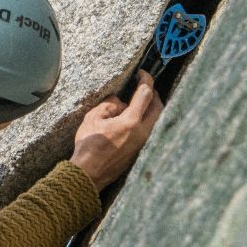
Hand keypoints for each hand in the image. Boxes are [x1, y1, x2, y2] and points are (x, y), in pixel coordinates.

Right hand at [70, 70, 161, 189]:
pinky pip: (149, 131)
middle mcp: (142, 132)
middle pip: (158, 107)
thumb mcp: (93, 118)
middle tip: (142, 87)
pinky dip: (145, 120)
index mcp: (131, 122)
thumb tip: (119, 102)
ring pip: (156, 120)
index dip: (146, 79)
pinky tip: (131, 120)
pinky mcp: (140, 151)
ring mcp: (143, 143)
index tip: (142, 73)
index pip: (146, 94)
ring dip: (150, 108)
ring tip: (136, 103)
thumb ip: (109, 105)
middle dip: (152, 94)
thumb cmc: (88, 146)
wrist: (89, 173)